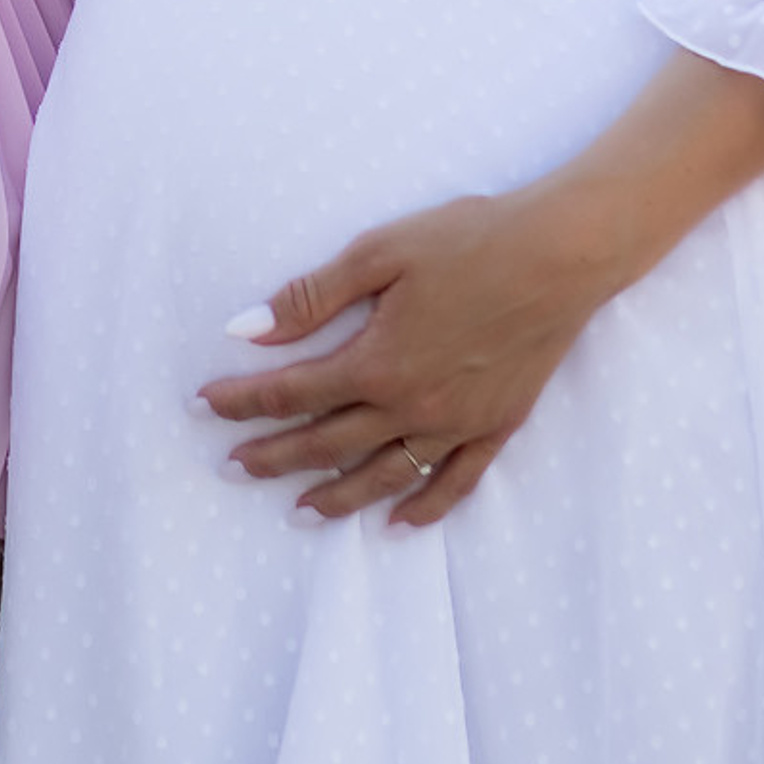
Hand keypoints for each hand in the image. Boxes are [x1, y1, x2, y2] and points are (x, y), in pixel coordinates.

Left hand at [198, 188, 614, 526]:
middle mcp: (413, 406)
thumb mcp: (378, 253)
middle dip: (272, 457)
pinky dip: (424, 506)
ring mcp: (458, 422)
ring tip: (298, 511)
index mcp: (378, 362)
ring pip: (384, 475)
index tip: (202, 407)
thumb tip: (245, 330)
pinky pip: (454, 482)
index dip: (242, 401)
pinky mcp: (497, 425)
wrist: (560, 255)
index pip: (291, 393)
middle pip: (327, 442)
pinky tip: (398, 522)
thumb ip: (310, 297)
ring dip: (337, 496)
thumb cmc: (466, 240)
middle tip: (229, 468)